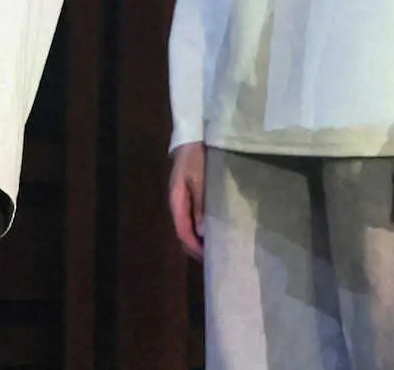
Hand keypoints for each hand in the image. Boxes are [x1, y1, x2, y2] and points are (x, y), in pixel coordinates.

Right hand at [168, 141, 205, 259]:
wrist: (193, 135)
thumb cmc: (196, 156)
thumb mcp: (199, 178)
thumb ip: (200, 203)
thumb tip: (202, 232)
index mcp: (176, 200)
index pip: (182, 231)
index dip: (194, 247)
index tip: (211, 258)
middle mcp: (177, 203)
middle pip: (183, 232)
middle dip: (196, 247)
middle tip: (216, 258)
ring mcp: (183, 199)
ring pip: (188, 226)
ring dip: (199, 239)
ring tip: (217, 247)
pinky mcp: (190, 195)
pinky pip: (193, 218)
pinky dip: (201, 228)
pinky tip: (213, 229)